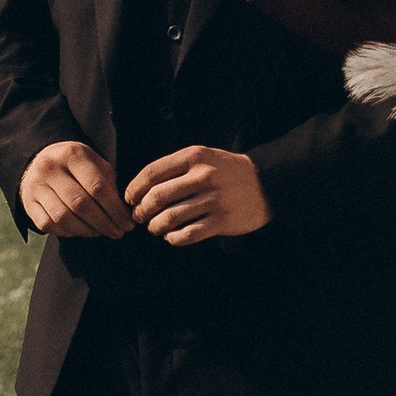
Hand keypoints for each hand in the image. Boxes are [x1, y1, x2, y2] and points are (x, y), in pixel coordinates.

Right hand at [19, 139, 134, 238]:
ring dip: (87, 230)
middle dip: (104, 223)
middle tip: (118, 232)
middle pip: (80, 204)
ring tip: (101, 232)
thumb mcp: (94, 163)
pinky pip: (48, 225)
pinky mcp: (28, 203)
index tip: (127, 222)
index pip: (97, 186)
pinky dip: (68, 232)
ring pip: (64, 217)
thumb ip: (109, 183)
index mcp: (72, 155)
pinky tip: (81, 231)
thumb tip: (123, 211)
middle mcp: (50, 169)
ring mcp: (36, 186)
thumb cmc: (75, 166)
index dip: (115, 209)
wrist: (39, 162)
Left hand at [124, 144, 273, 243]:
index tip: (130, 198)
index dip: (134, 188)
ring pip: (169, 218)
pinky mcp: (221, 220)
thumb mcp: (203, 156)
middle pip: (157, 196)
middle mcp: (202, 176)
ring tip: (155, 227)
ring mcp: (213, 199)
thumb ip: (176, 166)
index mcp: (194, 157)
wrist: (266, 183)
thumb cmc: (227, 170)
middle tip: (139, 216)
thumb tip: (142, 187)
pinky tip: (172, 236)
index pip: (152, 173)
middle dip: (141, 210)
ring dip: (155, 226)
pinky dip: (173, 238)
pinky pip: (187, 234)